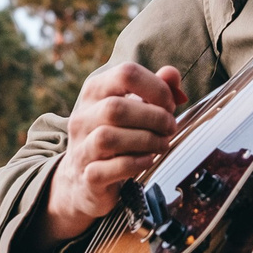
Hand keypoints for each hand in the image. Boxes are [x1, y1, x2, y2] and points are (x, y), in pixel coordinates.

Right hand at [40, 61, 186, 243]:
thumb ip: (154, 89)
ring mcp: (81, 147)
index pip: (125, 74)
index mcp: (95, 91)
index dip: (156, 87)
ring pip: (108, 137)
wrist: (84, 179)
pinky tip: (148, 160)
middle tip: (170, 127)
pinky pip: (110, 168)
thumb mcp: (133, 108)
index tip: (170, 104)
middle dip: (154, 117)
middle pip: (116, 108)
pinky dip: (135, 163)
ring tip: (162, 144)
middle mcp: (83, 117)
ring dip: (146, 140)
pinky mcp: (87, 176)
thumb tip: (171, 74)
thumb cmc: (116, 136)